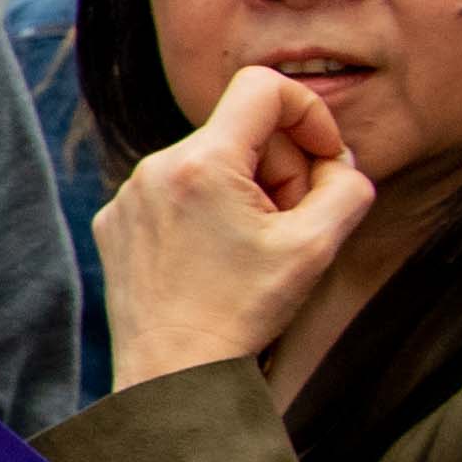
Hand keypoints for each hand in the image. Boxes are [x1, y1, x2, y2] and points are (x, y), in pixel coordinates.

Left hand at [97, 65, 377, 390]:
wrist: (172, 374)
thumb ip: (346, 186)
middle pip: (241, 131)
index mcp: (201, 162)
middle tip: (291, 222)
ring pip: (208, 164)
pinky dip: (205, 214)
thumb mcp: (317, 246)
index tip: (324, 158)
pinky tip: (215, 260)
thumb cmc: (244, 312)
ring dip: (245, 193)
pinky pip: (175, 194)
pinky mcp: (115, 223)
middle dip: (281, 168)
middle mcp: (154, 167)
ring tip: (253, 248)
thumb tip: (337, 161)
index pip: (263, 87)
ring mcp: (127, 195)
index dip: (309, 113)